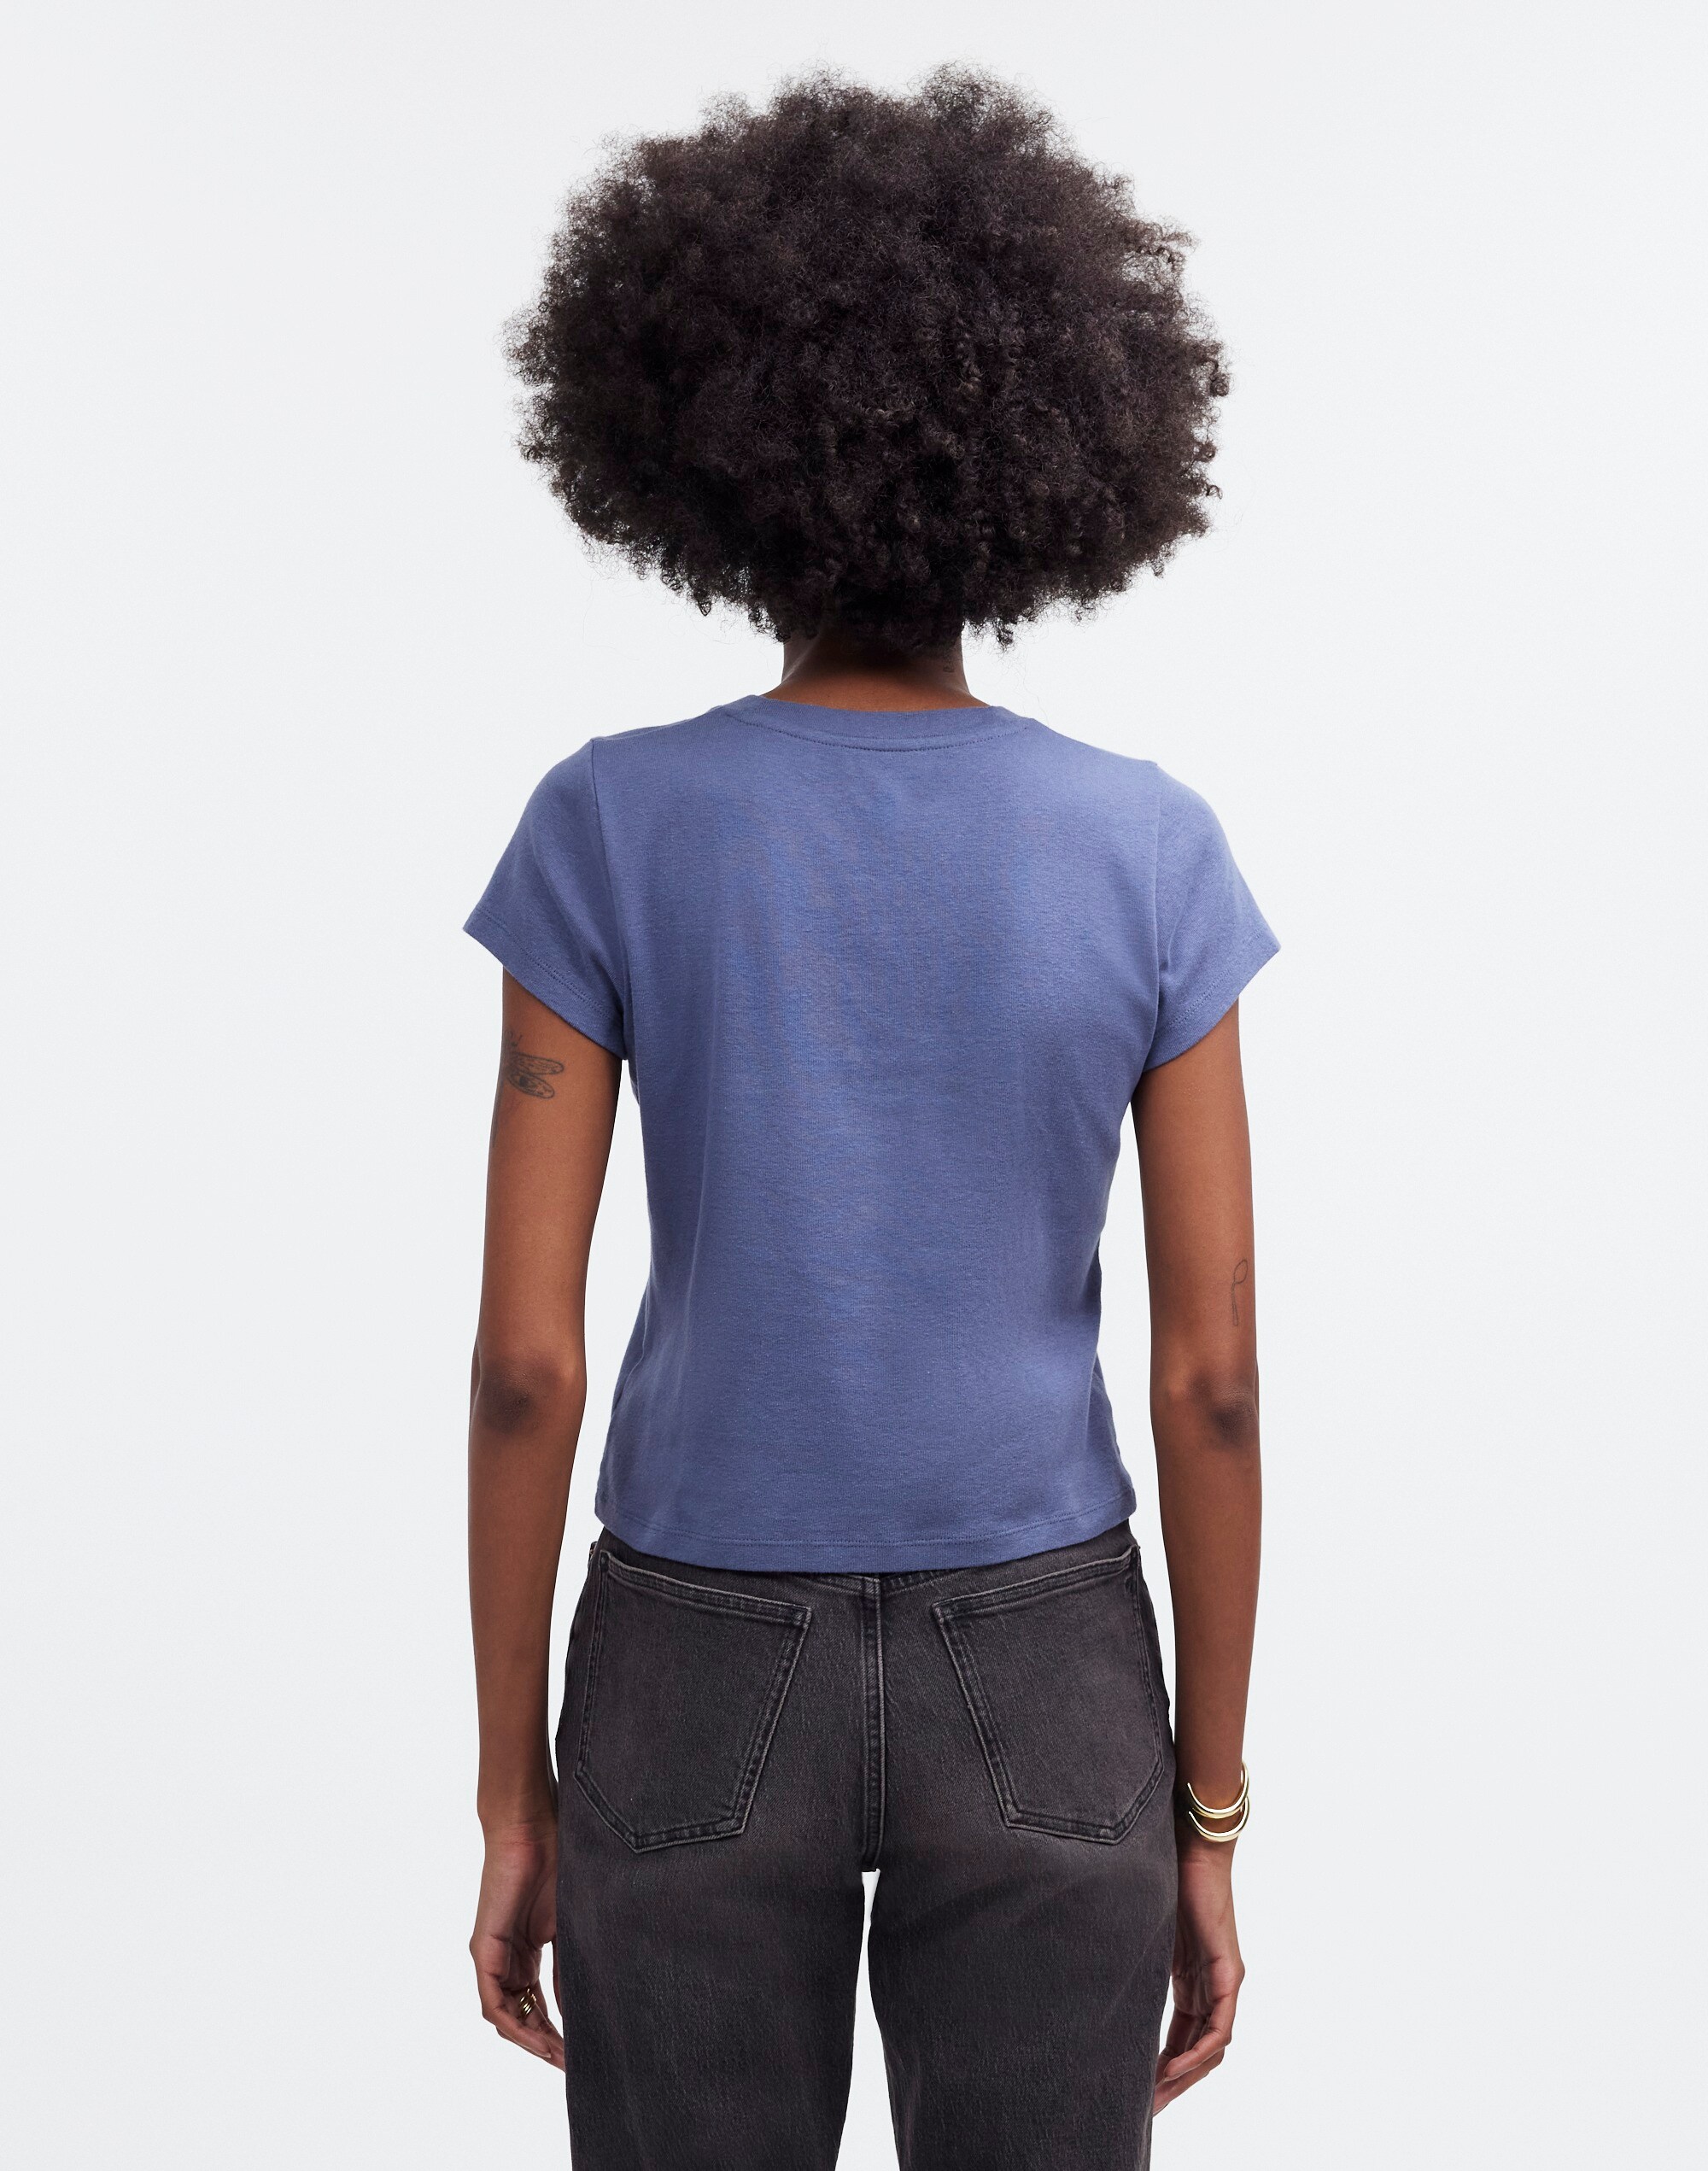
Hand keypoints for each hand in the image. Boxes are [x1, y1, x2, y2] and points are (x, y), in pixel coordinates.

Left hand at [470, 1817, 564, 2069]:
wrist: (531, 1827)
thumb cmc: (554, 1860)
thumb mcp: (569, 1924)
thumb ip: (569, 1966)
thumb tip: (580, 2008)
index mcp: (527, 1952)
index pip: (538, 2005)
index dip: (557, 2032)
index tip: (580, 2052)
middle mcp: (506, 1960)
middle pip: (523, 2016)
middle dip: (546, 2044)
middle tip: (572, 2065)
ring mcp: (493, 1956)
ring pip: (506, 2016)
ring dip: (531, 2041)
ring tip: (559, 2057)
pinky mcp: (483, 1950)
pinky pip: (493, 2001)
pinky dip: (514, 2024)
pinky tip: (536, 2039)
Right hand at [1154, 1829, 1244, 2112]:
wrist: (1191, 1844)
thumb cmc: (1165, 1876)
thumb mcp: (1145, 1931)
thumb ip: (1135, 1959)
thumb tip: (1095, 1972)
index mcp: (1193, 1979)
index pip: (1184, 2037)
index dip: (1164, 2067)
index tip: (1140, 2090)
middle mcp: (1213, 1985)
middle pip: (1199, 2050)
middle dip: (1173, 2083)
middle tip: (1147, 2109)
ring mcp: (1224, 1980)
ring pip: (1212, 2047)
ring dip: (1186, 2076)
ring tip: (1156, 2098)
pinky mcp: (1229, 1972)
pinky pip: (1220, 2027)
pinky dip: (1198, 2053)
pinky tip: (1173, 2069)